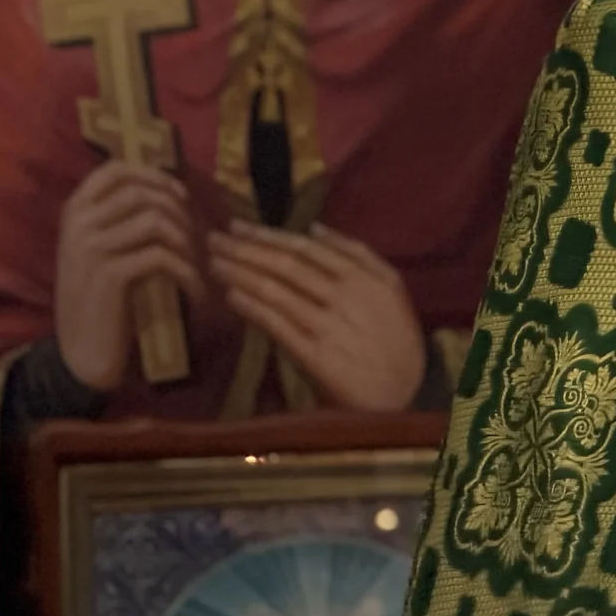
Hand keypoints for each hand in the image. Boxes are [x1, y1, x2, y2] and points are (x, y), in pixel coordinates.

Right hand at [55, 160, 200, 391]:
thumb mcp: (102, 250)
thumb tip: (172, 188)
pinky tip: (194, 292)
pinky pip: (162, 256)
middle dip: (180, 212)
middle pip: (143, 193)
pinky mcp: (108, 275)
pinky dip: (189, 274)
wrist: (81, 354)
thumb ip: (122, 219)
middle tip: (194, 241)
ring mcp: (89, 248)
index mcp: (75, 212)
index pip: (115, 169)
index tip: (179, 197)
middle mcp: (78, 224)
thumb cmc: (101, 299)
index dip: (155, 176)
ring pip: (155, 221)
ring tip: (194, 265)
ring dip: (186, 243)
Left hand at [210, 222, 426, 410]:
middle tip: (213, 239)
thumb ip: (358, 254)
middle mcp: (343, 294)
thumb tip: (316, 229)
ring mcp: (327, 324)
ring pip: (276, 291)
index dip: (267, 235)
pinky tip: (231, 296)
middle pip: (285, 265)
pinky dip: (252, 307)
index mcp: (362, 275)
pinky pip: (276, 324)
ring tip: (214, 264)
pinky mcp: (313, 354)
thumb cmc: (394, 334)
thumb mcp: (390, 285)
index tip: (237, 226)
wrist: (402, 388)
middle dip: (245, 249)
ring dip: (241, 274)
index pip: (305, 249)